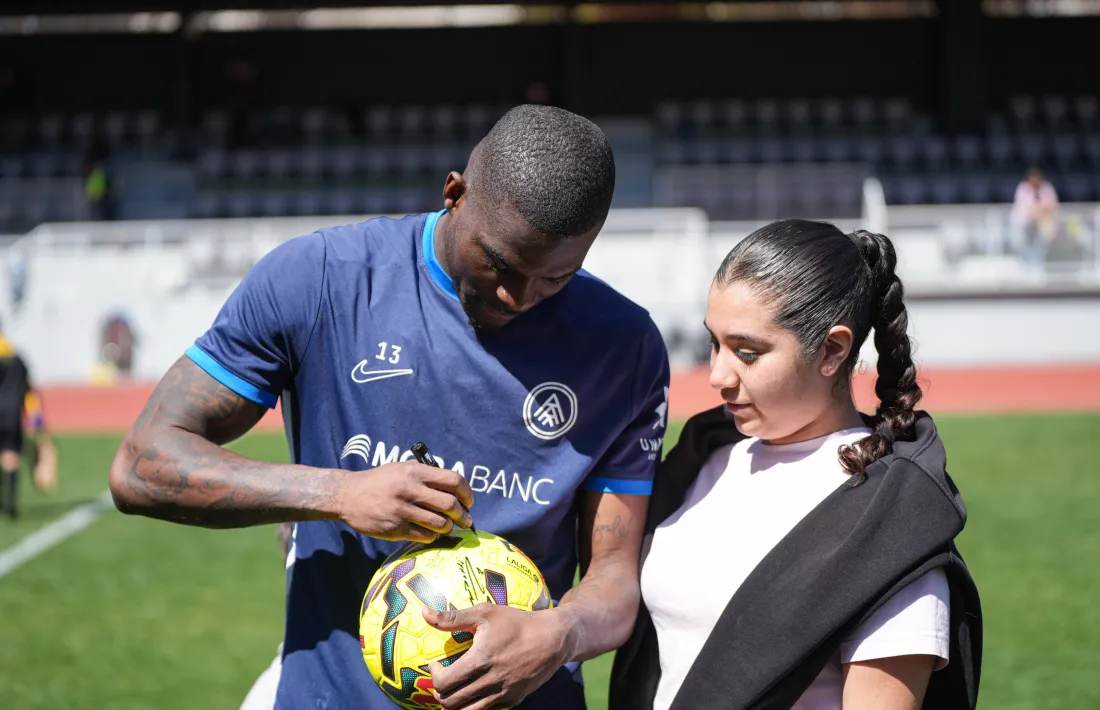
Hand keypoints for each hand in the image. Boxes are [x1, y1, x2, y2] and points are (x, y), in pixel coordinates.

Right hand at [336, 461, 473, 541]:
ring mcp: (402, 510)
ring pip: (439, 523)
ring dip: (449, 527)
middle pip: (450, 504)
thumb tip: (455, 488)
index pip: (453, 480)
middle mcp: (410, 490)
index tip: (469, 501)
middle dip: (463, 515)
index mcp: (415, 472)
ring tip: (448, 527)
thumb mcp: (402, 469)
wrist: (348, 495)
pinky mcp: (395, 528)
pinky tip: (430, 533)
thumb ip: (426, 475)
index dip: (466, 492)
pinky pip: (424, 536)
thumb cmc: (379, 481)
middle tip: (465, 520)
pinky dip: (432, 536)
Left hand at [423, 604, 571, 709]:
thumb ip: (453, 617)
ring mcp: (503, 695)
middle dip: (440, 693)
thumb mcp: (486, 613)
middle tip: (443, 678)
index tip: (436, 663)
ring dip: (455, 704)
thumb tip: (424, 613)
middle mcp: (491, 682)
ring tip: (455, 688)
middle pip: (451, 703)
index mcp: (482, 661)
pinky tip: (475, 689)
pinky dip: (474, 704)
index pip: (444, 684)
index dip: (434, 676)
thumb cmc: (517, 622)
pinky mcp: (513, 700)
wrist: (554, 639)